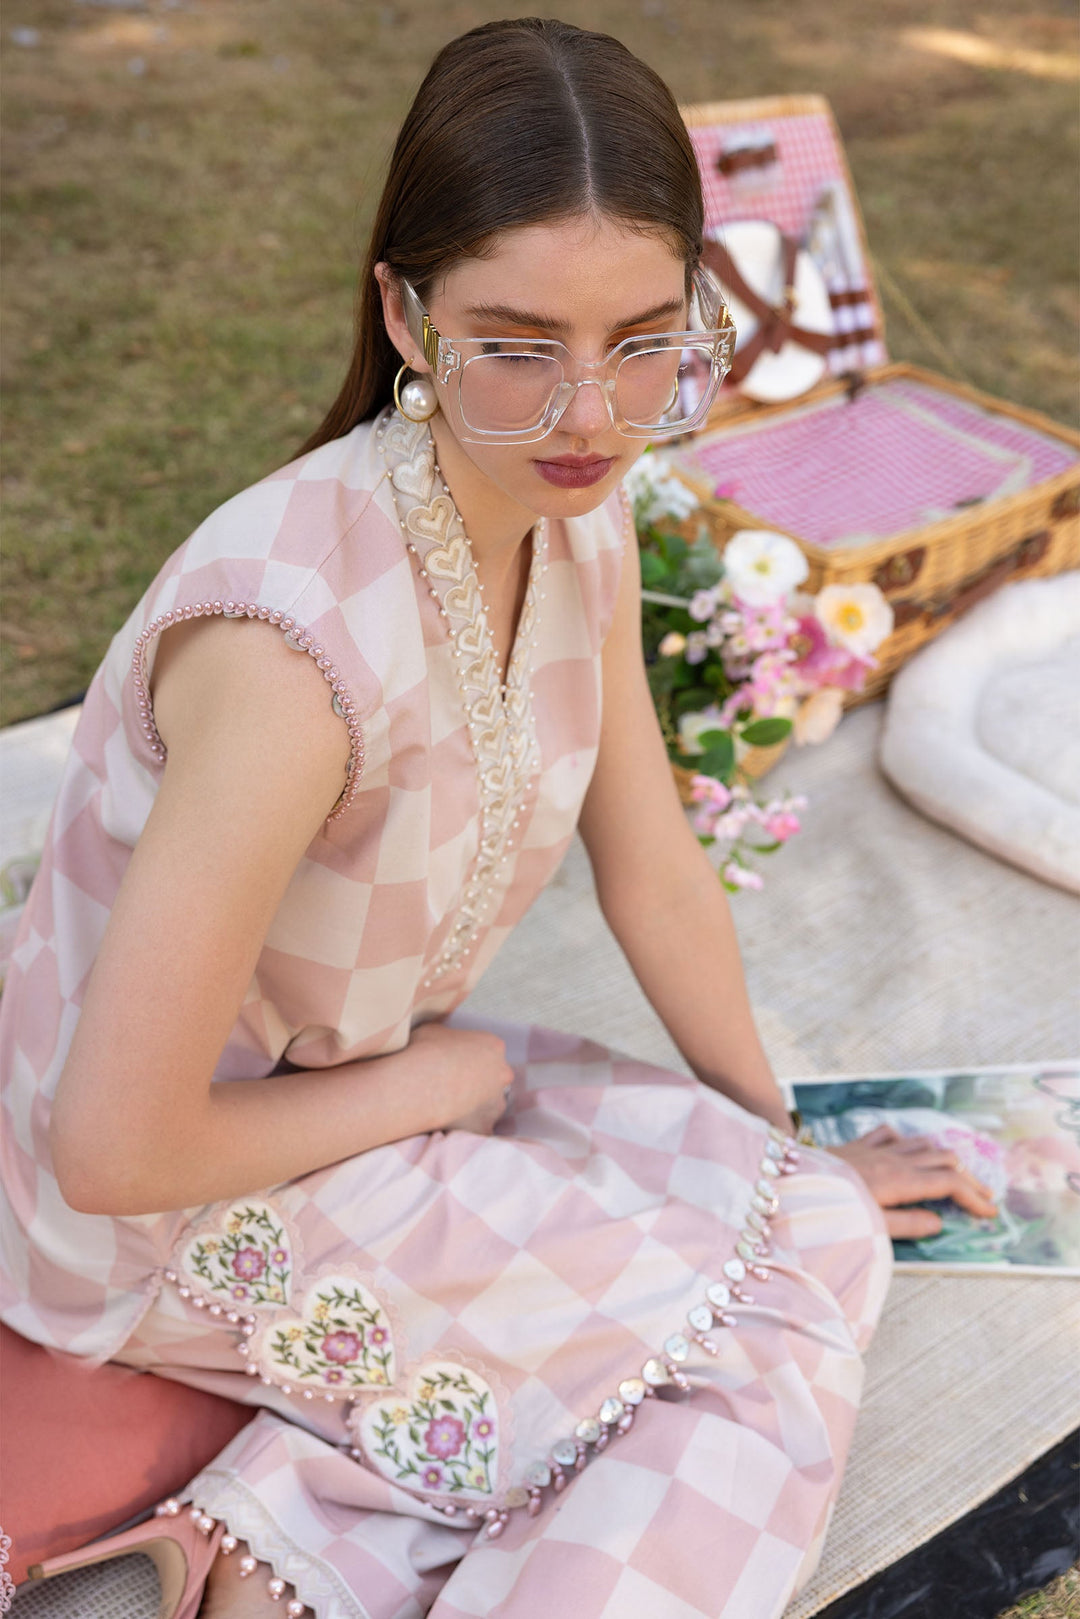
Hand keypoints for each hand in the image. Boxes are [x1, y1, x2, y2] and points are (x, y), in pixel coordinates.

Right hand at [408, 1022, 514, 1136]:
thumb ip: (447, 1036)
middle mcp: (502, 1074)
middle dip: (479, 1084)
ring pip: (489, 1106)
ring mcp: (496, 1103)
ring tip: (448, 1108)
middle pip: (495, 1079)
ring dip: (474, 1107)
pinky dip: (467, 1129)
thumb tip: (441, 1040)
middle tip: (453, 1087)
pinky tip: (449, 1126)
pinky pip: (478, 1129)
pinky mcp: (485, 1127)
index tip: (456, 1064)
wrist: (419, 1084)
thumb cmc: (425, 1053)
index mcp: (492, 1047)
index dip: (472, 1059)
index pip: (489, 1053)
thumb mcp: (433, 1031)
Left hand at [824, 1124, 999, 1237]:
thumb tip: (939, 1224)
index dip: (974, 1197)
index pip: (950, 1184)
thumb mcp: (870, 1225)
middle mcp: (893, 1159)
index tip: (990, 1212)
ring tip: (957, 1174)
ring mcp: (876, 1148)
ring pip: (923, 1142)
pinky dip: (908, 1141)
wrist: (788, 1181)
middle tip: (983, 1196)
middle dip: (969, 1177)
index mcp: (901, 1180)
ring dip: (944, 1157)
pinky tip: (908, 1151)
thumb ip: (907, 1225)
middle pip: (945, 1159)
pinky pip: (891, 1134)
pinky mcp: (858, 1144)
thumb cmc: (829, 1209)